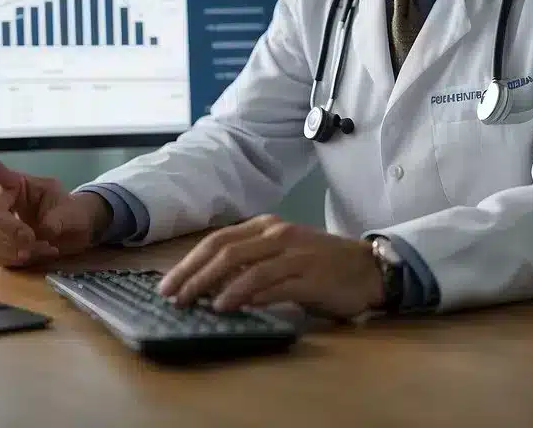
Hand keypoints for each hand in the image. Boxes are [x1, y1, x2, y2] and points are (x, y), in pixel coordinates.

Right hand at [0, 157, 109, 267]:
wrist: (71, 233)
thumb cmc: (68, 212)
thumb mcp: (69, 209)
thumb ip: (57, 219)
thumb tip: (44, 230)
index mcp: (15, 185)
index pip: (0, 179)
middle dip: (14, 235)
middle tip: (35, 240)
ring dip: (19, 251)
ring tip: (46, 247)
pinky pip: (0, 258)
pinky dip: (21, 261)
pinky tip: (41, 253)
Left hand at [156, 215, 383, 318]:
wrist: (366, 268)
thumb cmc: (318, 264)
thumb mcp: (280, 256)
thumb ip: (248, 265)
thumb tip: (206, 286)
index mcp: (265, 226)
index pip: (218, 240)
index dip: (189, 262)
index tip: (166, 285)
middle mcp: (277, 234)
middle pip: (224, 251)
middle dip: (193, 274)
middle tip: (172, 297)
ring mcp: (294, 253)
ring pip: (245, 266)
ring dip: (214, 285)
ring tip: (194, 304)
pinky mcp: (310, 276)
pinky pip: (272, 284)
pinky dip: (246, 295)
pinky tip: (228, 306)